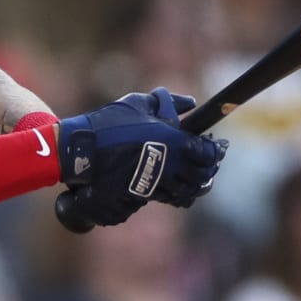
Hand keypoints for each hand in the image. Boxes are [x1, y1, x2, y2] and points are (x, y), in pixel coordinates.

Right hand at [52, 88, 227, 232]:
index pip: (208, 153)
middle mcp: (170, 167)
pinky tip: (174, 184)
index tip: (218, 146)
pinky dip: (178, 193)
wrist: (81, 153)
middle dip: (209, 169)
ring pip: (189, 191)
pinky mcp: (144, 196)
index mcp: (174, 143)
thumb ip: (167, 102)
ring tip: (194, 175)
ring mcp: (158, 184)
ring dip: (195, 183)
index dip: (217, 150)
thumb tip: (190, 103)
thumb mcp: (138, 104)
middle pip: (203, 176)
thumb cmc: (109, 124)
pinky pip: (170, 198)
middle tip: (209, 161)